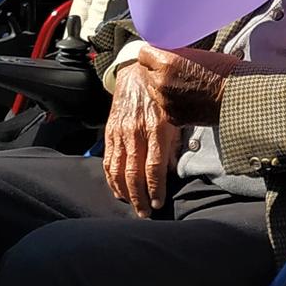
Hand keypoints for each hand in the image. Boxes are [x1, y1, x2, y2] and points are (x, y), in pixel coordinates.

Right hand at [104, 63, 180, 216]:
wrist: (136, 72)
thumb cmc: (163, 96)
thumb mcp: (178, 115)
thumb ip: (175, 144)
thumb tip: (173, 170)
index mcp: (156, 128)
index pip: (154, 166)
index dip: (156, 188)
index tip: (159, 204)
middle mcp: (136, 132)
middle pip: (134, 173)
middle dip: (139, 198)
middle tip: (145, 214)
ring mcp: (120, 132)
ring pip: (118, 170)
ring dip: (125, 193)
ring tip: (132, 207)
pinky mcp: (109, 131)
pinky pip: (108, 160)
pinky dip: (111, 179)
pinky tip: (117, 191)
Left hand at [135, 44, 238, 126]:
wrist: (238, 96)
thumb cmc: (225, 72)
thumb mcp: (199, 52)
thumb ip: (176, 54)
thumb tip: (166, 54)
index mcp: (166, 62)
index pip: (144, 54)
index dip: (154, 53)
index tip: (163, 55)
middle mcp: (161, 82)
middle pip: (148, 72)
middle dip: (159, 71)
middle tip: (179, 71)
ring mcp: (165, 101)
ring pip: (155, 90)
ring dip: (164, 87)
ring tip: (186, 85)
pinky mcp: (172, 116)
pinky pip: (164, 106)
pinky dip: (173, 102)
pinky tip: (189, 98)